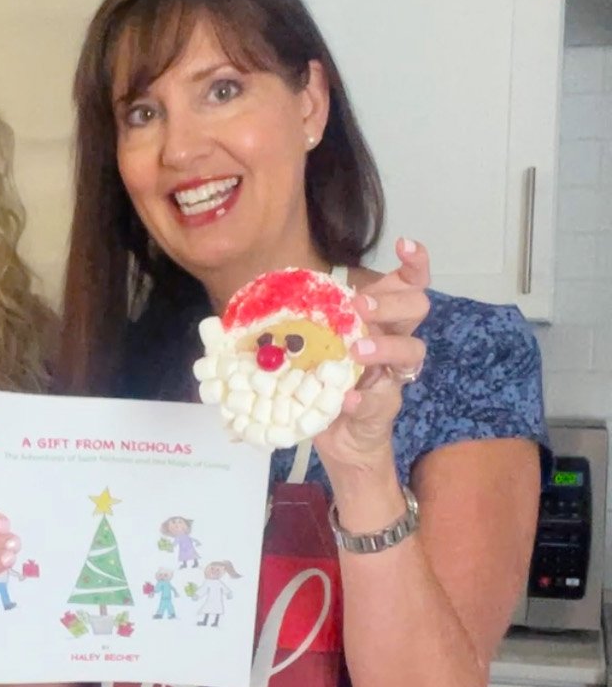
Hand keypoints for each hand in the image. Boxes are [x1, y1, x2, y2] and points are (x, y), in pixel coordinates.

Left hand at [314, 238, 429, 475]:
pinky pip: (382, 399)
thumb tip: (270, 297)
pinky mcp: (385, 408)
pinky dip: (364, 398)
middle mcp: (393, 341)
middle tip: (358, 308)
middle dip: (390, 302)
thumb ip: (307, 324)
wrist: (340, 441)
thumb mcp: (314, 349)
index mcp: (378, 321)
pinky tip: (347, 398)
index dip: (414, 263)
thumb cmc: (326, 386)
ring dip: (384, 346)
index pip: (408, 284)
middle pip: (416, 307)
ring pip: (412, 349)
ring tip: (356, 351)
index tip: (403, 245)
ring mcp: (393, 375)